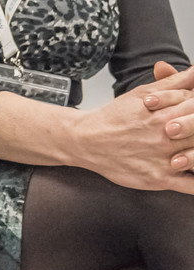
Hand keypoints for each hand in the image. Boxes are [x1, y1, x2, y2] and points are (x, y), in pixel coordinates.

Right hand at [68, 65, 193, 192]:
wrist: (86, 140)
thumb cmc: (115, 117)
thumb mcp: (143, 93)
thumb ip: (174, 83)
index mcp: (165, 113)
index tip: (192, 112)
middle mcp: (167, 136)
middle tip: (191, 130)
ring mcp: (165, 159)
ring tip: (192, 146)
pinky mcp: (161, 179)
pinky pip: (193, 186)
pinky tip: (193, 171)